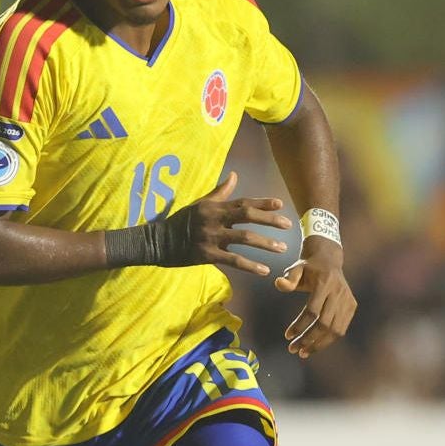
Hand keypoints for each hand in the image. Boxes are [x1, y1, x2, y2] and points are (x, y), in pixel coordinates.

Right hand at [106, 172, 291, 272]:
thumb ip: (219, 192)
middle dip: (269, 220)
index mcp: (214, 206)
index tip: (280, 204)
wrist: (156, 242)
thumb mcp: (199, 204)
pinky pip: (233, 260)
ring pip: (244, 238)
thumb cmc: (180, 222)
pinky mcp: (206, 255)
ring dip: (265, 244)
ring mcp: (211, 237)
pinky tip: (264, 270)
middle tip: (288, 225)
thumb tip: (234, 175)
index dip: (262, 203)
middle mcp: (214, 219)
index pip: (242, 202)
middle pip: (247, 217)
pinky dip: (250, 265)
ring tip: (282, 249)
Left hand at [274, 239, 357, 358]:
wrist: (329, 259)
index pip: (312, 311)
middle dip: (308, 339)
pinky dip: (329, 339)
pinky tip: (315, 345)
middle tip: (293, 349)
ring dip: (319, 344)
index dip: (299, 325)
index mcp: (324, 283)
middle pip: (324, 324)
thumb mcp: (295, 268)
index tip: (287, 336)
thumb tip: (278, 284)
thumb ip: (288, 279)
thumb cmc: (308, 267)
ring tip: (303, 352)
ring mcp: (348, 300)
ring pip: (336, 330)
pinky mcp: (352, 305)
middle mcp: (339, 292)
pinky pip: (341, 328)